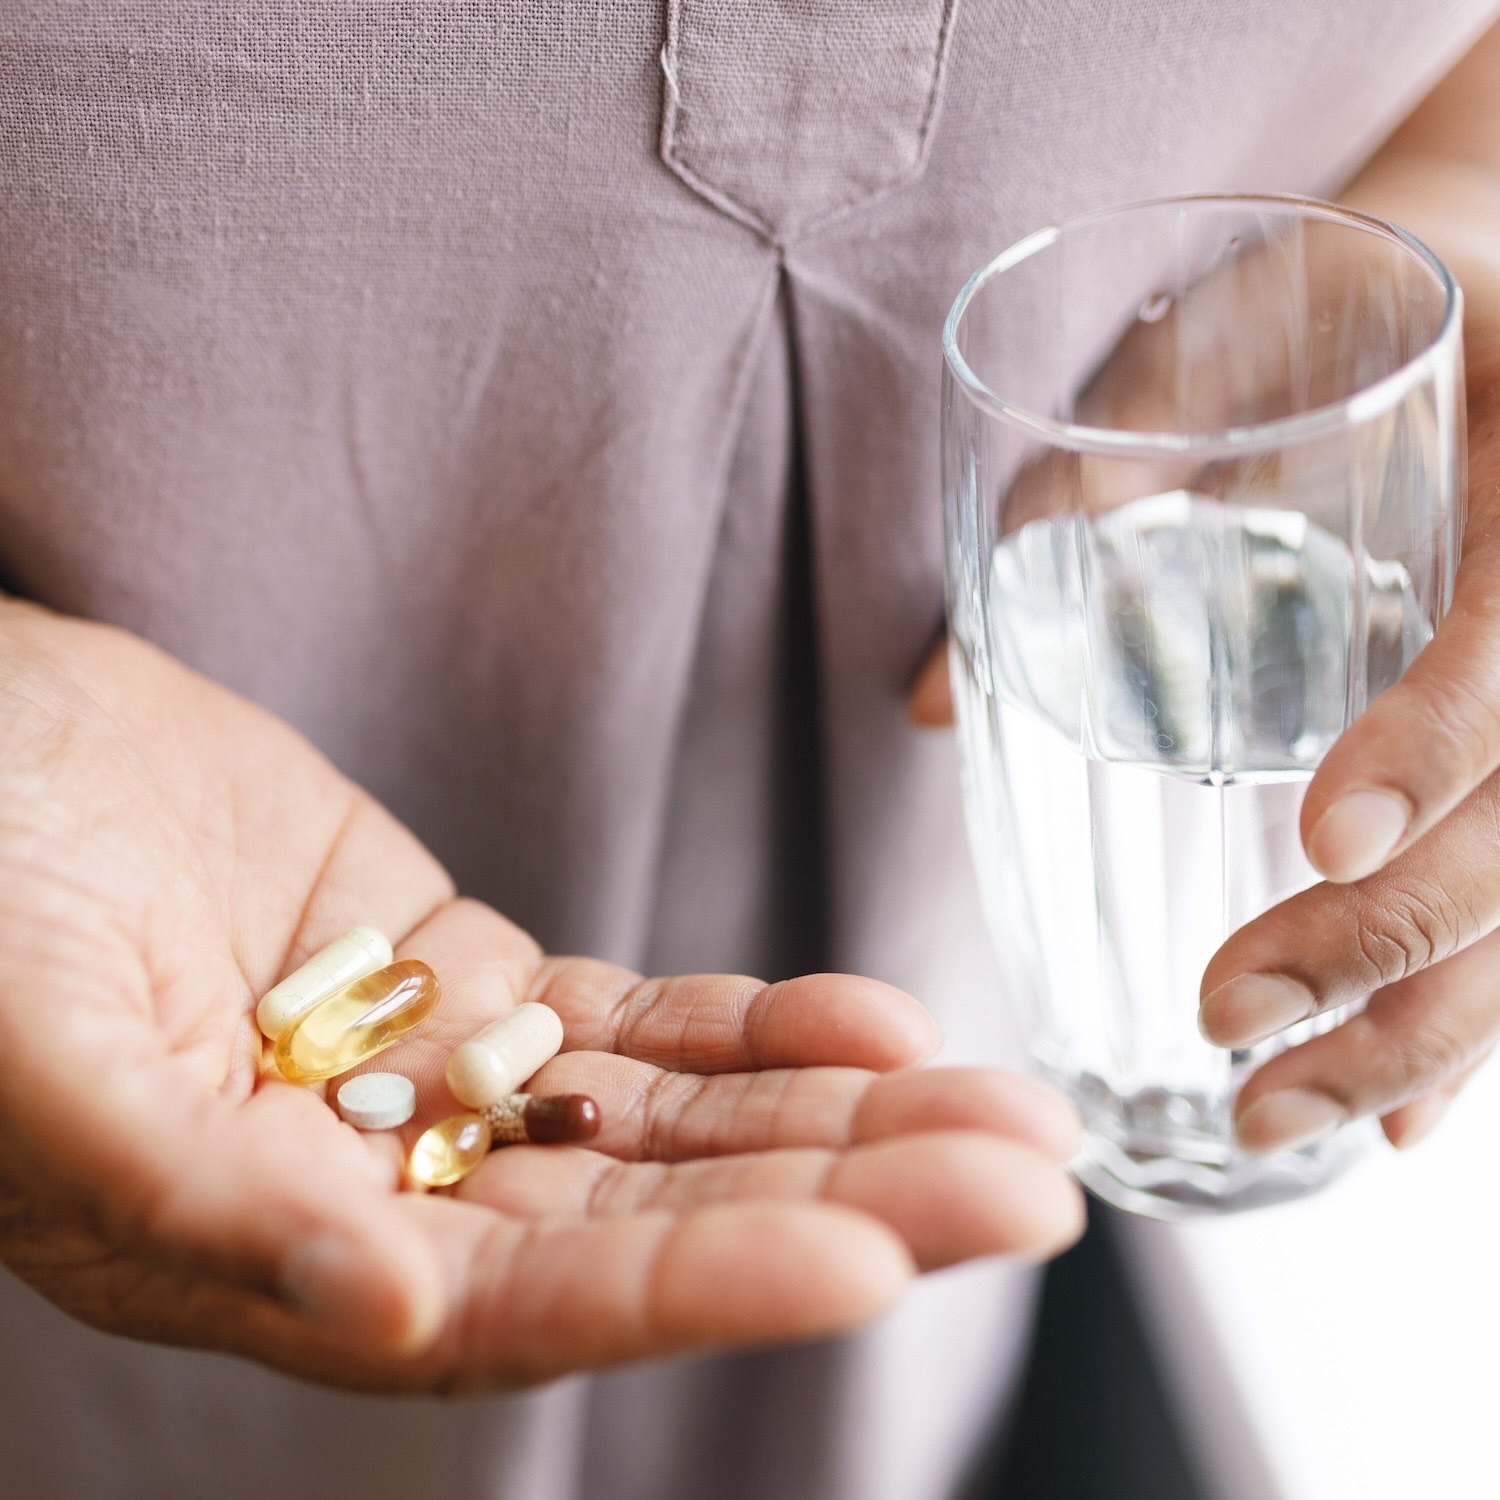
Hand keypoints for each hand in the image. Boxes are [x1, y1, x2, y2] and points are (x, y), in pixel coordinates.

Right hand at [0, 600, 1082, 1393]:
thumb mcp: (33, 1062)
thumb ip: (200, 1200)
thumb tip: (380, 1305)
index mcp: (277, 1258)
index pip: (531, 1304)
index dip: (701, 1287)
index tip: (869, 1259)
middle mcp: (381, 1191)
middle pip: (651, 1219)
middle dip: (842, 1200)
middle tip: (1024, 1183)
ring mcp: (436, 1078)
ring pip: (673, 1119)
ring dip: (839, 1113)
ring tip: (1001, 1106)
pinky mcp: (461, 971)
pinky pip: (632, 1016)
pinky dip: (754, 1021)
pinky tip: (875, 1018)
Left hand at [912, 148, 1499, 1157]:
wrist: (1477, 286)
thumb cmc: (1332, 305)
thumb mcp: (1224, 348)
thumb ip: (1083, 485)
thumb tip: (921, 703)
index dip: (1435, 748)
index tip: (1317, 842)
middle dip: (1390, 943)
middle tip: (1233, 1026)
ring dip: (1418, 1033)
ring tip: (1281, 1121)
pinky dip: (1464, 1024)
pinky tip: (1394, 1120)